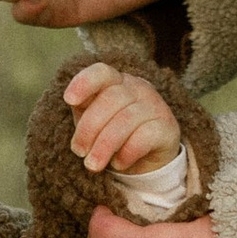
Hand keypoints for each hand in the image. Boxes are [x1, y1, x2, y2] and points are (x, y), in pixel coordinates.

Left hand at [65, 58, 182, 180]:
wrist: (146, 160)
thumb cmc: (113, 135)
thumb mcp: (94, 121)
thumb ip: (83, 109)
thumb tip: (72, 100)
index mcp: (116, 82)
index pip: (102, 73)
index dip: (84, 83)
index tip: (69, 100)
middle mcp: (138, 88)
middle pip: (111, 99)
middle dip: (89, 129)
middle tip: (79, 152)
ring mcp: (155, 106)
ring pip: (126, 119)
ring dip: (104, 146)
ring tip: (93, 165)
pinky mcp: (167, 127)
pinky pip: (144, 137)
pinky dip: (126, 153)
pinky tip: (119, 164)